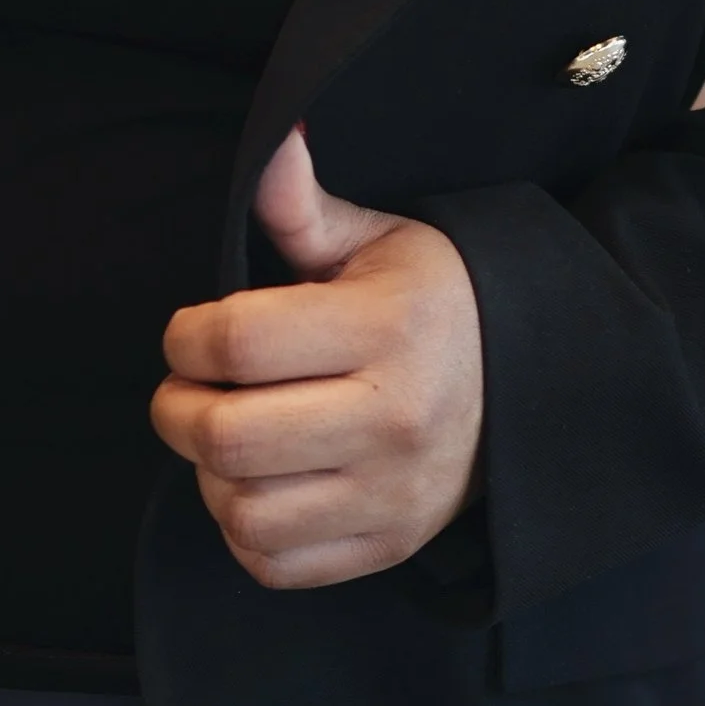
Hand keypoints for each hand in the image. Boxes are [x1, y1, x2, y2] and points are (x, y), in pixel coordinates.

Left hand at [150, 126, 483, 590]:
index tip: (191, 331)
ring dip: (207, 474)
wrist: (526, 384)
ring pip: (244, 511)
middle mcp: (394, 419)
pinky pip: (275, 564)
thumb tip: (275, 141)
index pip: (240, 340)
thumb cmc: (429, 300)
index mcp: (387, 328)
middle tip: (185, 388)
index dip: (187, 335)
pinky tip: (257, 483)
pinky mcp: (387, 546)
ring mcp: (392, 494)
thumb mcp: (376, 239)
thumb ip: (303, 206)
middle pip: (231, 436)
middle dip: (178, 409)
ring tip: (222, 436)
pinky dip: (243, 530)